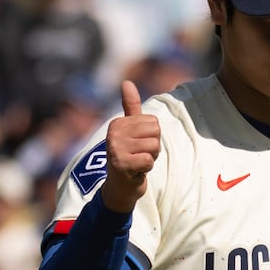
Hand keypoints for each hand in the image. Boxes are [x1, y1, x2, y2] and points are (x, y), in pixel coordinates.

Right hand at [100, 80, 159, 213]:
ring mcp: (116, 148)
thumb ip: (130, 106)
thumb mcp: (130, 130)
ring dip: (150, 158)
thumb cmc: (129, 156)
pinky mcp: (121, 164)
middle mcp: (114, 133)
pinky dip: (147, 169)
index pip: (153, 122)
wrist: (119, 188)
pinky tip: (136, 171)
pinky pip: (149, 160)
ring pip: (154, 146)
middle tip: (139, 156)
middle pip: (155, 132)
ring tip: (138, 163)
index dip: (152, 137)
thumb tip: (126, 82)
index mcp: (117, 123)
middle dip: (153, 147)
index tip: (138, 146)